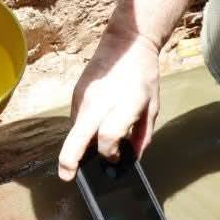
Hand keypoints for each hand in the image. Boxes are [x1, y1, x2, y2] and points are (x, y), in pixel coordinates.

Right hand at [57, 27, 160, 179]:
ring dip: (79, 145)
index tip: (115, 157)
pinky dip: (82, 130)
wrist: (126, 43)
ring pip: (75, 131)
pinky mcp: (76, 94)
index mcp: (124, 104)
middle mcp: (100, 102)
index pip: (108, 137)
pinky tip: (92, 130)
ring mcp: (84, 97)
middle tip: (68, 176)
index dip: (110, 153)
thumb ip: (143, 135)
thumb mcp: (152, 106)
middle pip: (79, 137)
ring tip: (89, 151)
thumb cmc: (144, 76)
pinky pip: (76, 120)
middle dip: (70, 160)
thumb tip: (132, 159)